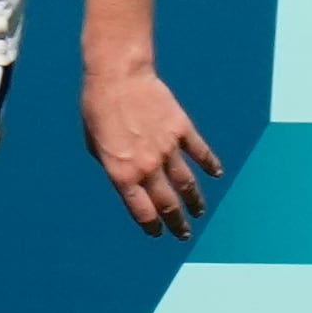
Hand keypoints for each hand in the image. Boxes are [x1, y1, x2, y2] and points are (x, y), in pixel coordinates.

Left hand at [82, 62, 218, 237]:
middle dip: (176, 222)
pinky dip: (210, 165)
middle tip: (183, 234)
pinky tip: (216, 174)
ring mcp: (167, 149)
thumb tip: (128, 181)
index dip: (151, 225)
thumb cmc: (98, 110)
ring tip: (199, 212)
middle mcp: (147, 166)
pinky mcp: (182, 130)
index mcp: (121, 173)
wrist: (118, 78)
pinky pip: (200, 153)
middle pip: (167, 203)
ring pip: (187, 184)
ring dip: (195, 201)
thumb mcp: (95, 147)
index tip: (158, 233)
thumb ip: (114, 167)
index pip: (141, 210)